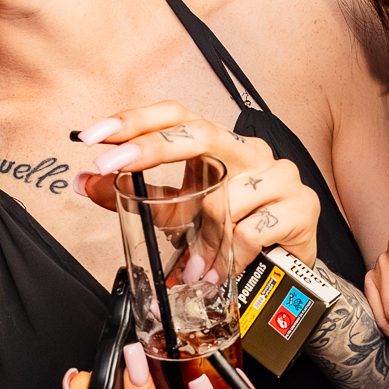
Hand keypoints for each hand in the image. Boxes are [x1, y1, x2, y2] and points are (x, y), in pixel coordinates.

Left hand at [72, 101, 321, 271]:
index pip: (175, 116)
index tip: (95, 135)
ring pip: (223, 196)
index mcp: (217, 145)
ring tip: (196, 263)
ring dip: (201, 235)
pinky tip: (226, 268)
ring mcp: (279, 174)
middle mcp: (248, 150)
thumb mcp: (176, 214)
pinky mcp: (302, 205)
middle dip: (151, 147)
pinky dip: (231, 255)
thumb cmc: (231, 232)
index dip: (134, 120)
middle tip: (114, 165)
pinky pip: (252, 230)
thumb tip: (87, 182)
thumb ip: (134, 196)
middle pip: (200, 132)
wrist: (285, 272)